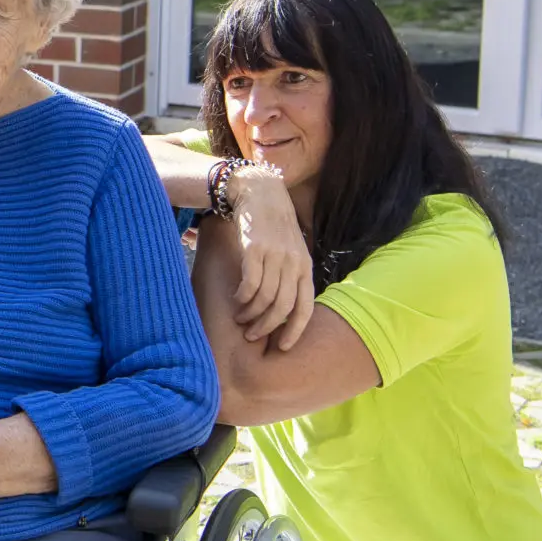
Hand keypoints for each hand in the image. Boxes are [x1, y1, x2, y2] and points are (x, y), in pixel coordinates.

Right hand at [222, 168, 315, 347]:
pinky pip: (250, 284)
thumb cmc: (274, 226)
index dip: (295, 330)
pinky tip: (236, 299)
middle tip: (253, 336)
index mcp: (305, 267)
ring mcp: (274, 257)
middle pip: (282, 307)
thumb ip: (291, 274)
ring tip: (240, 319)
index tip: (283, 347)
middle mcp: (293, 264)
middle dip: (267, 327)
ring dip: (250, 314)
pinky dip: (242, 297)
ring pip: (264, 299)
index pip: (305, 307)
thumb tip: (285, 306)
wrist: (260, 193)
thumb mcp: (291, 250)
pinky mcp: (255, 250)